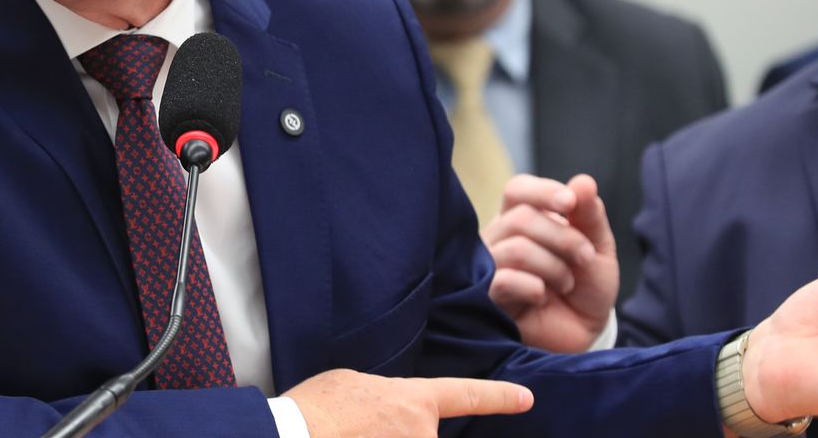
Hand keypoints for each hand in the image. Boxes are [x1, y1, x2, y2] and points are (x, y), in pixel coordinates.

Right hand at [283, 369, 531, 437]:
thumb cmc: (314, 409)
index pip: (465, 396)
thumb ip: (384, 399)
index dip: (498, 398)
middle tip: (355, 432)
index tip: (525, 399)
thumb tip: (387, 413)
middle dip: (392, 436)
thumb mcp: (352, 385)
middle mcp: (421, 435)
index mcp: (412, 401)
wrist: (292, 437)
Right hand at [484, 174, 617, 351]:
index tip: (570, 203)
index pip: (517, 190)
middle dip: (562, 236)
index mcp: (522, 218)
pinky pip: (502, 281)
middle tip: (585, 257)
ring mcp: (489, 268)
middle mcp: (500, 238)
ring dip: (553, 266)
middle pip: (520, 218)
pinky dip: (533, 286)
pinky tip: (542, 298)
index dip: (543, 192)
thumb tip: (583, 182)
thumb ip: (589, 215)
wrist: (584, 334)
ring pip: (515, 248)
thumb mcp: (598, 248)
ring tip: (567, 283)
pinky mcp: (488, 299)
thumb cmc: (585, 287)